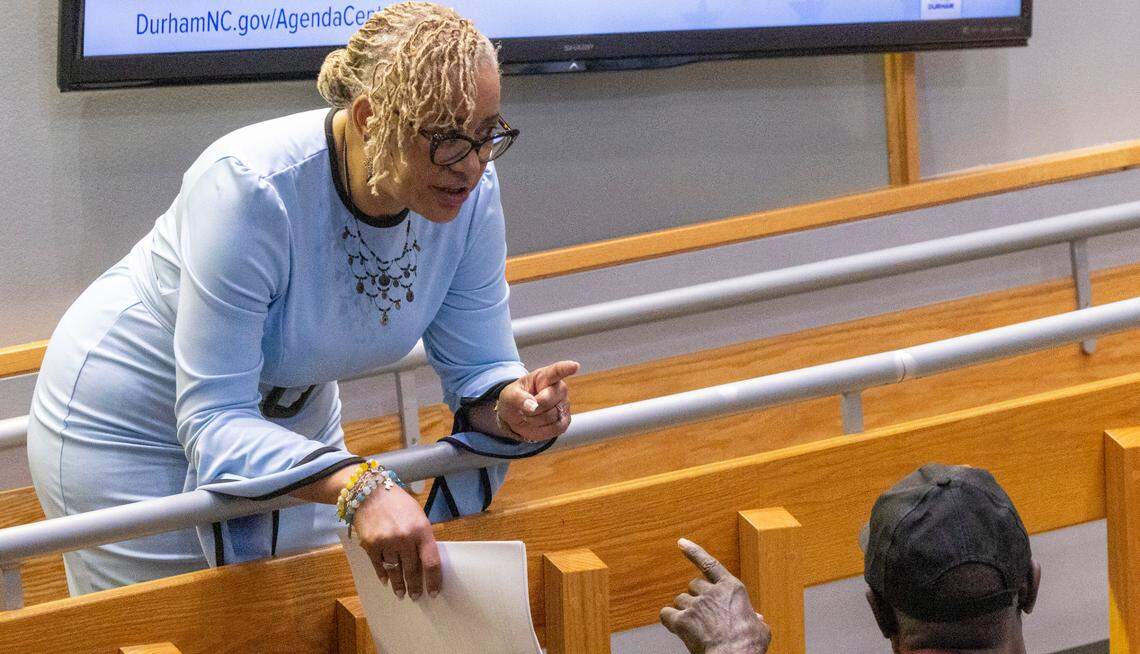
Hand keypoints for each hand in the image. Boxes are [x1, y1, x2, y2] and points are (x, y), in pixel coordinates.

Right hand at [352, 483, 441, 600]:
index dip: (434, 580)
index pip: (431, 562)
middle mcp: (405, 538)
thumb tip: (426, 561)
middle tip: (416, 596)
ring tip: (401, 593)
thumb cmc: (398, 503)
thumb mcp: (418, 516)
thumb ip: (422, 537)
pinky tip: (387, 581)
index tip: (434, 592)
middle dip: (415, 586)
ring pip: (395, 571)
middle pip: (412, 570)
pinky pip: (379, 566)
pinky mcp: (370, 545)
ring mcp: (386, 542)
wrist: (370, 492)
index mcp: (421, 530)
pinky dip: (383, 575)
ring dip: (399, 585)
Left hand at [497, 360, 579, 441]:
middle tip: (525, 407)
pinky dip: (541, 430)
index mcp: (545, 376)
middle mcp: (559, 389)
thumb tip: (533, 406)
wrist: (517, 416)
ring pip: (550, 417)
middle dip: (532, 407)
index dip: (566, 368)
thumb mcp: (509, 395)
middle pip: (548, 400)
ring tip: (530, 414)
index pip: (557, 371)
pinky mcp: (565, 421)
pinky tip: (536, 423)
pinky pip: (555, 429)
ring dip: (534, 419)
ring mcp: (564, 405)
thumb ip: (519, 398)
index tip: (574, 366)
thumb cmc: (515, 399)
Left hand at [660, 538, 771, 653]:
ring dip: (685, 610)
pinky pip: (667, 614)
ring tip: (695, 625)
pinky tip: (676, 627)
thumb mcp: (761, 628)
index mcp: (732, 588)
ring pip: (680, 600)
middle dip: (696, 596)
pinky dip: (669, 620)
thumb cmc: (748, 645)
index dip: (694, 552)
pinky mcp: (683, 620)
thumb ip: (756, 619)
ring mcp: (696, 604)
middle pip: (694, 585)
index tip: (682, 543)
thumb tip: (757, 619)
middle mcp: (712, 592)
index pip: (710, 564)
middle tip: (703, 612)